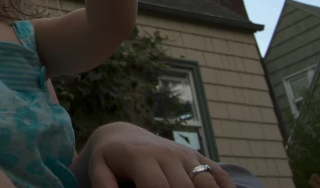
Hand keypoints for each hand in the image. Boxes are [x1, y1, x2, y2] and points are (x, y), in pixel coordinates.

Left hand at [78, 123, 234, 187]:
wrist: (123, 136)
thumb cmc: (111, 159)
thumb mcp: (100, 169)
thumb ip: (104, 185)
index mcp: (141, 158)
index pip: (158, 187)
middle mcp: (167, 154)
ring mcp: (185, 155)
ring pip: (206, 182)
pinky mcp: (197, 156)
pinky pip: (218, 173)